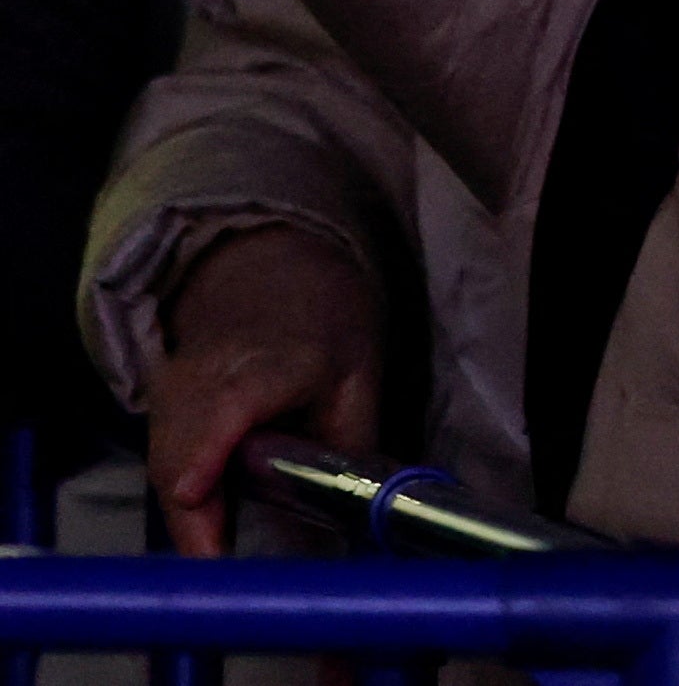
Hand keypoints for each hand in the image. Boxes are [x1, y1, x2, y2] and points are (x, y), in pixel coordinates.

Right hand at [145, 224, 379, 554]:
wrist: (262, 271)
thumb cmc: (323, 324)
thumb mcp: (359, 373)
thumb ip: (350, 442)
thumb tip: (354, 516)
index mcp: (272, 357)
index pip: (228, 402)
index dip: (206, 447)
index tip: (195, 492)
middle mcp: (206, 374)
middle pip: (181, 452)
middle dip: (195, 517)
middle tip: (221, 568)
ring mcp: (172, 389)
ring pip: (164, 464)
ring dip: (189, 514)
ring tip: (219, 555)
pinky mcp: (157, 407)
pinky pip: (162, 461)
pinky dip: (183, 494)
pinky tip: (209, 521)